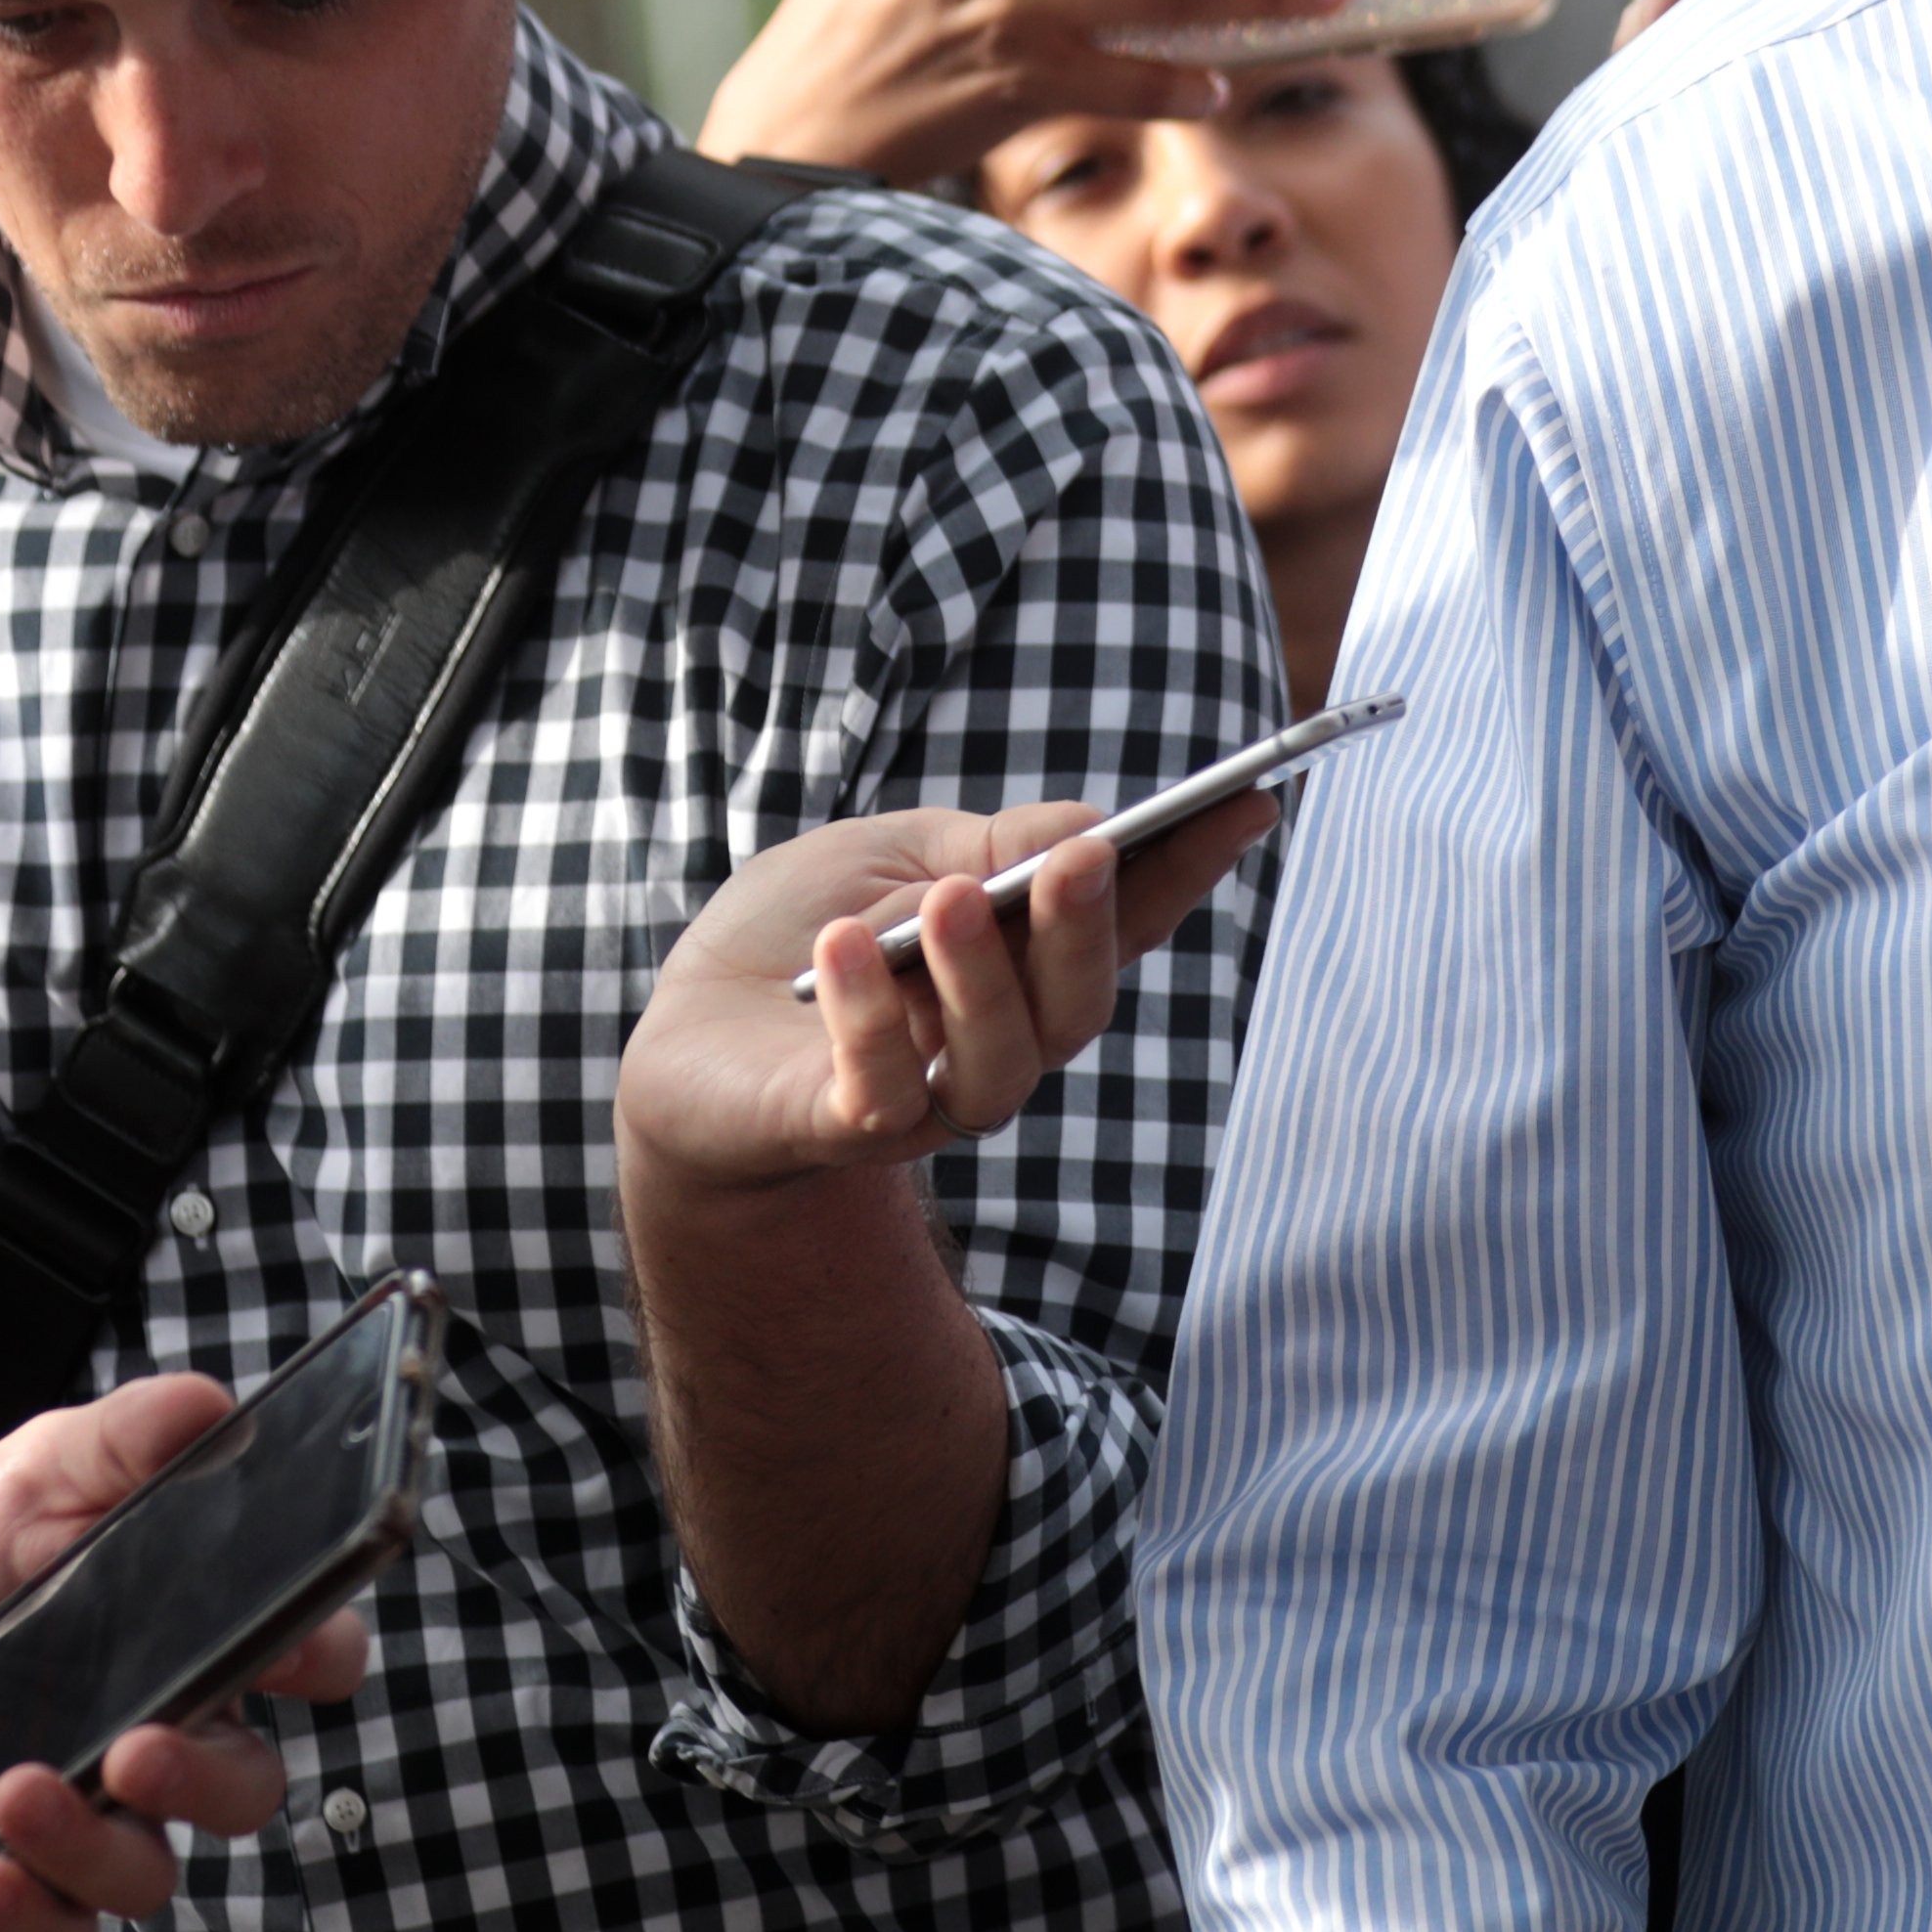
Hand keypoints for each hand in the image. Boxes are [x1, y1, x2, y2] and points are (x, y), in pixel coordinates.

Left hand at [0, 1377, 381, 1931]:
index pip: (316, 1659)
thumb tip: (207, 1403)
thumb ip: (118, 1437)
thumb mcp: (33, 1477)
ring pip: (154, 1873)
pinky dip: (29, 1916)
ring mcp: (112, 1821)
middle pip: (249, 1790)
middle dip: (202, 1781)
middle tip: (139, 1750)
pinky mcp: (35, 1878)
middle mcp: (182, 1743)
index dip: (322, 1661)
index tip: (291, 1656)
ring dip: (89, 1846)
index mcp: (207, 1643)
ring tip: (13, 1792)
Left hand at [614, 797, 1272, 1206]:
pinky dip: (867, 1017)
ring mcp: (929, 1096)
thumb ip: (986, 847)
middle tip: (1083, 857)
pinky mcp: (842, 1131)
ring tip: (949, 900)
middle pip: (1076, 1005)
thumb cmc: (796, 934)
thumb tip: (1093, 829)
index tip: (1250, 800)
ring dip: (981, 975)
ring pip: (999, 1061)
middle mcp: (999, 1041)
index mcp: (1023, 962)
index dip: (1191, 869)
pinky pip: (878, 1091)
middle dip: (1085, 929)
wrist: (680, 1036)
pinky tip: (844, 948)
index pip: (1128, 920)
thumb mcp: (892, 854)